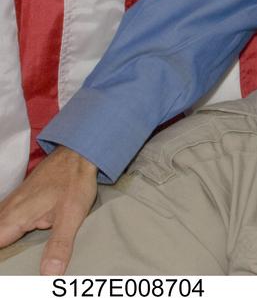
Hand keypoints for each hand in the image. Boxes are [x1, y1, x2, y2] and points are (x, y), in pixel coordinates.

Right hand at [0, 146, 98, 274]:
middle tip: (12, 270)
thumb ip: (59, 245)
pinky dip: (5, 229)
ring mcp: (11, 202)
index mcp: (14, 218)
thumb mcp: (71, 217)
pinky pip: (3, 218)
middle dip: (3, 250)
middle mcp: (7, 210)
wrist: (78, 153)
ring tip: (12, 256)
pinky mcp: (19, 199)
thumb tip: (49, 274)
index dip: (2, 259)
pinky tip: (14, 236)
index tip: (8, 271)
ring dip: (4, 239)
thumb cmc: (74, 182)